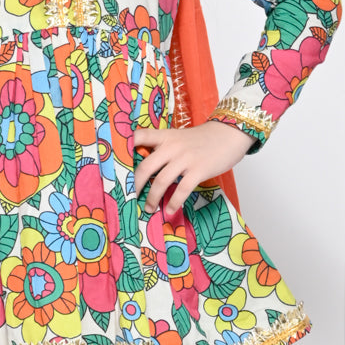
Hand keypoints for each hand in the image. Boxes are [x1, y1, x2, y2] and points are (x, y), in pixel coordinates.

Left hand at [132, 120, 252, 215]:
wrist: (229, 134)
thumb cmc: (202, 139)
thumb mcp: (178, 137)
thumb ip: (163, 148)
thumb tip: (144, 169)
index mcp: (165, 136)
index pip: (138, 136)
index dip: (123, 147)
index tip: (115, 164)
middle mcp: (172, 147)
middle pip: (144, 167)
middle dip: (134, 186)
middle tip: (129, 197)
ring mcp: (185, 159)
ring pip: (160, 182)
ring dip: (152, 198)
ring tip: (148, 208)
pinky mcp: (198, 170)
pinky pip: (182, 190)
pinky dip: (173, 203)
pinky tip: (169, 210)